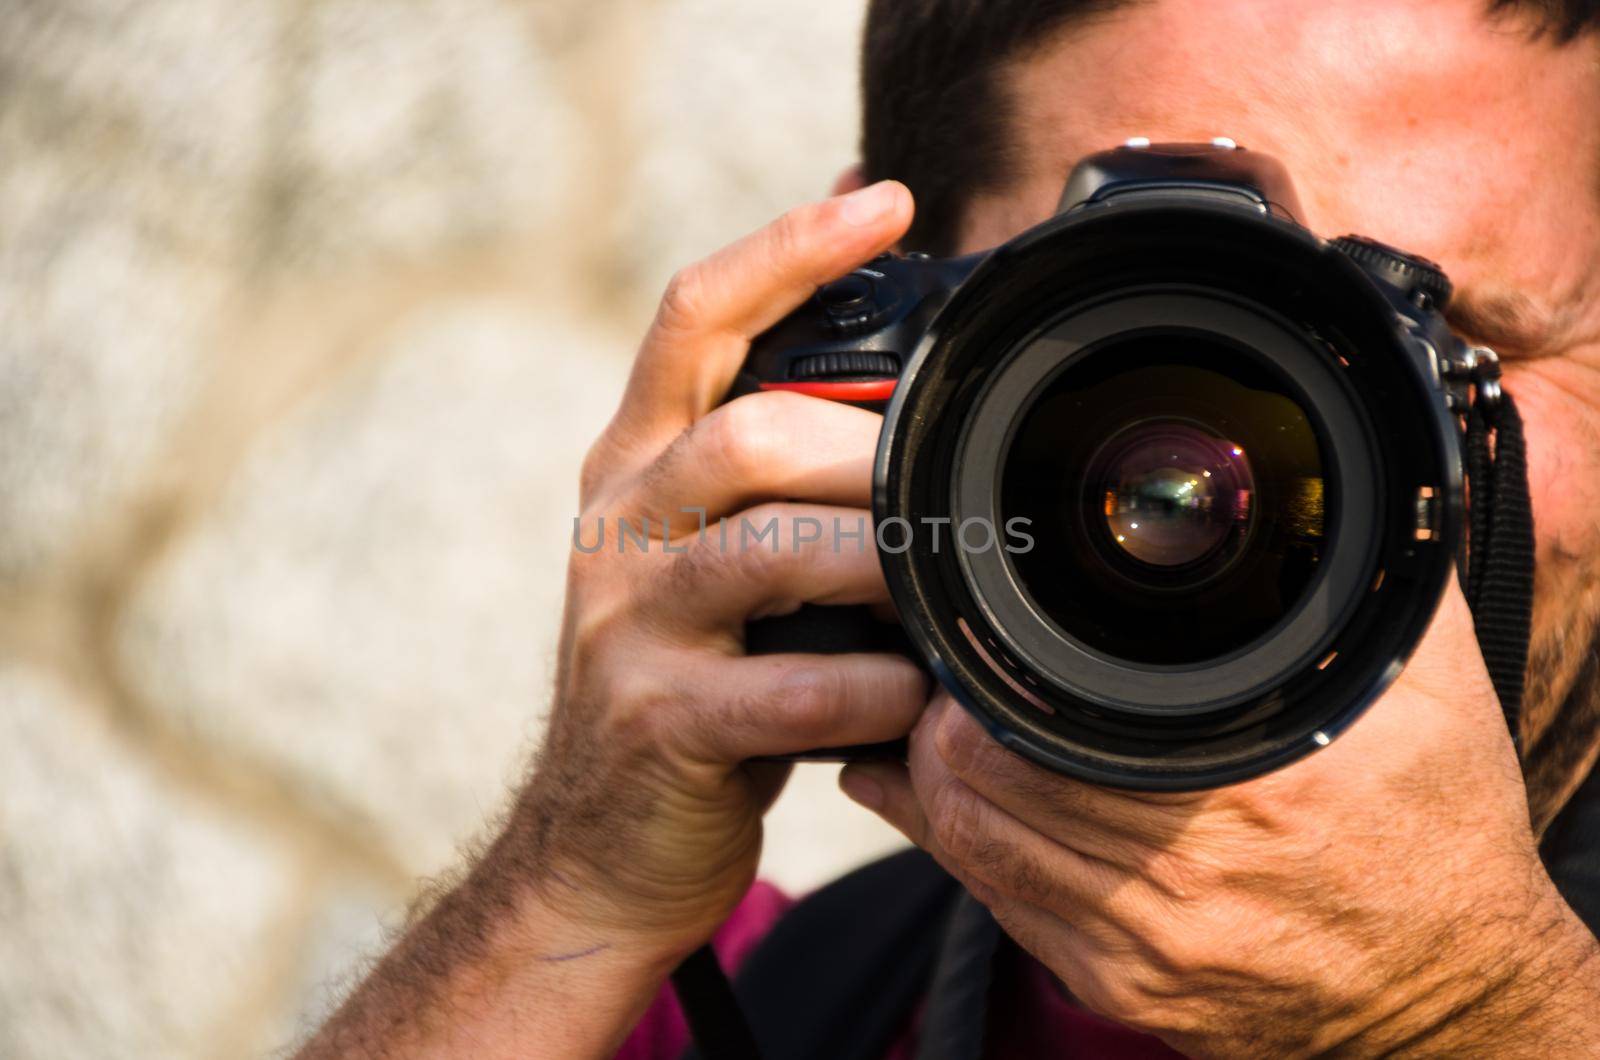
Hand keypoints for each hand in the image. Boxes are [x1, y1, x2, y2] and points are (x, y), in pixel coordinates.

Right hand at [517, 177, 923, 957]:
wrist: (602, 843)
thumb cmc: (698, 680)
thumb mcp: (718, 558)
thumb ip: (780, 478)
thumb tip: (900, 391)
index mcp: (639, 465)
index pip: (694, 316)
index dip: (786, 250)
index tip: (881, 198)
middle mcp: (621, 525)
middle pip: (745, 431)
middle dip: (868, 450)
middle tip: (958, 476)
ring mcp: (628, 623)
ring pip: (768, 549)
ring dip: (881, 560)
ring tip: (948, 579)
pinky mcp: (657, 721)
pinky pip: (790, 691)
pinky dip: (873, 689)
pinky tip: (917, 695)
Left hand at [843, 582, 1599, 1055]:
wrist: (1456, 987)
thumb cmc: (1436, 834)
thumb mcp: (1425, 684)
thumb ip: (1361, 576)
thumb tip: (1317, 489)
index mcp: (1242, 788)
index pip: (1026, 727)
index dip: (973, 680)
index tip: (971, 644)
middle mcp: (1180, 876)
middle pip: (974, 785)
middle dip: (940, 723)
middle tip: (945, 682)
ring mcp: (1143, 944)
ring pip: (972, 849)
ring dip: (939, 784)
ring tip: (942, 734)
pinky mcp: (1124, 987)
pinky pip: (1002, 912)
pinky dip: (966, 852)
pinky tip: (952, 810)